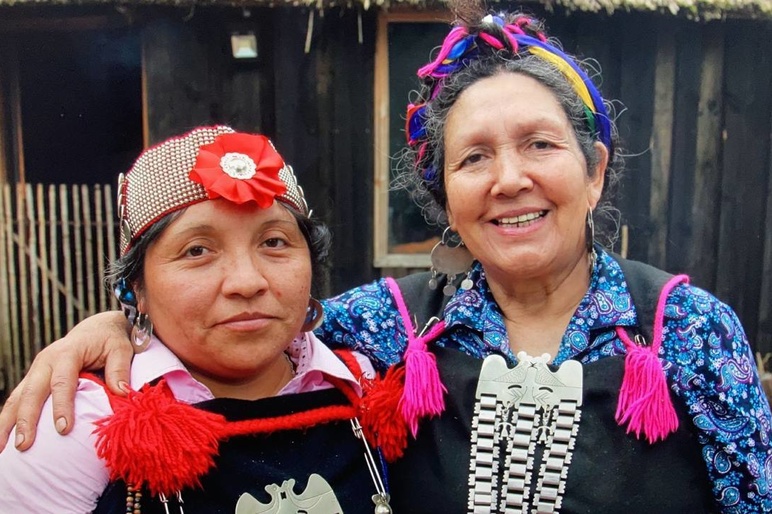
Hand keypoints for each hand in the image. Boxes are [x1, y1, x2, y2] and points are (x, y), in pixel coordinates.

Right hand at [0, 311, 131, 451]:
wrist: (96, 329)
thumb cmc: (110, 340)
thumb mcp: (120, 349)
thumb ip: (120, 369)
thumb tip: (122, 393)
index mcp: (67, 353)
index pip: (61, 381)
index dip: (61, 405)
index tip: (63, 429)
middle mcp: (46, 361)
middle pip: (31, 392)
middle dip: (26, 419)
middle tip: (24, 446)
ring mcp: (36, 370)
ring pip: (17, 397)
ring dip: (8, 423)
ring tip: (3, 450)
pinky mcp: (33, 379)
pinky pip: (17, 400)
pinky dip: (8, 419)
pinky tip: (4, 440)